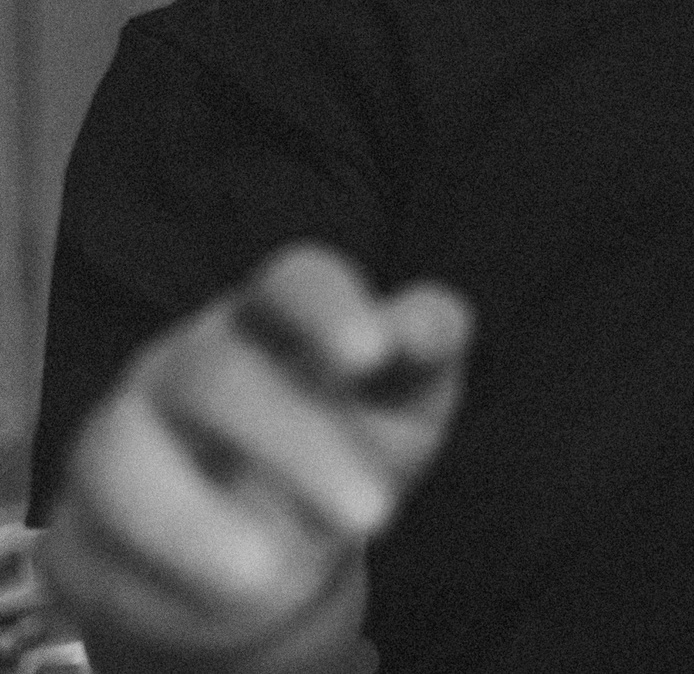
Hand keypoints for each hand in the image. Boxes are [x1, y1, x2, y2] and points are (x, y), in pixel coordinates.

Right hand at [39, 243, 471, 669]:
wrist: (269, 565)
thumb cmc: (351, 451)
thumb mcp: (407, 404)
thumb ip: (427, 350)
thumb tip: (422, 327)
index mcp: (277, 320)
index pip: (294, 282)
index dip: (328, 308)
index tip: (371, 354)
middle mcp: (190, 363)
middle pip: (216, 374)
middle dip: (296, 441)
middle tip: (375, 514)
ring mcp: (124, 432)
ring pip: (127, 455)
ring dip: (197, 521)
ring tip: (276, 573)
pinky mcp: (83, 514)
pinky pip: (96, 539)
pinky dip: (163, 572)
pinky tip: (227, 594)